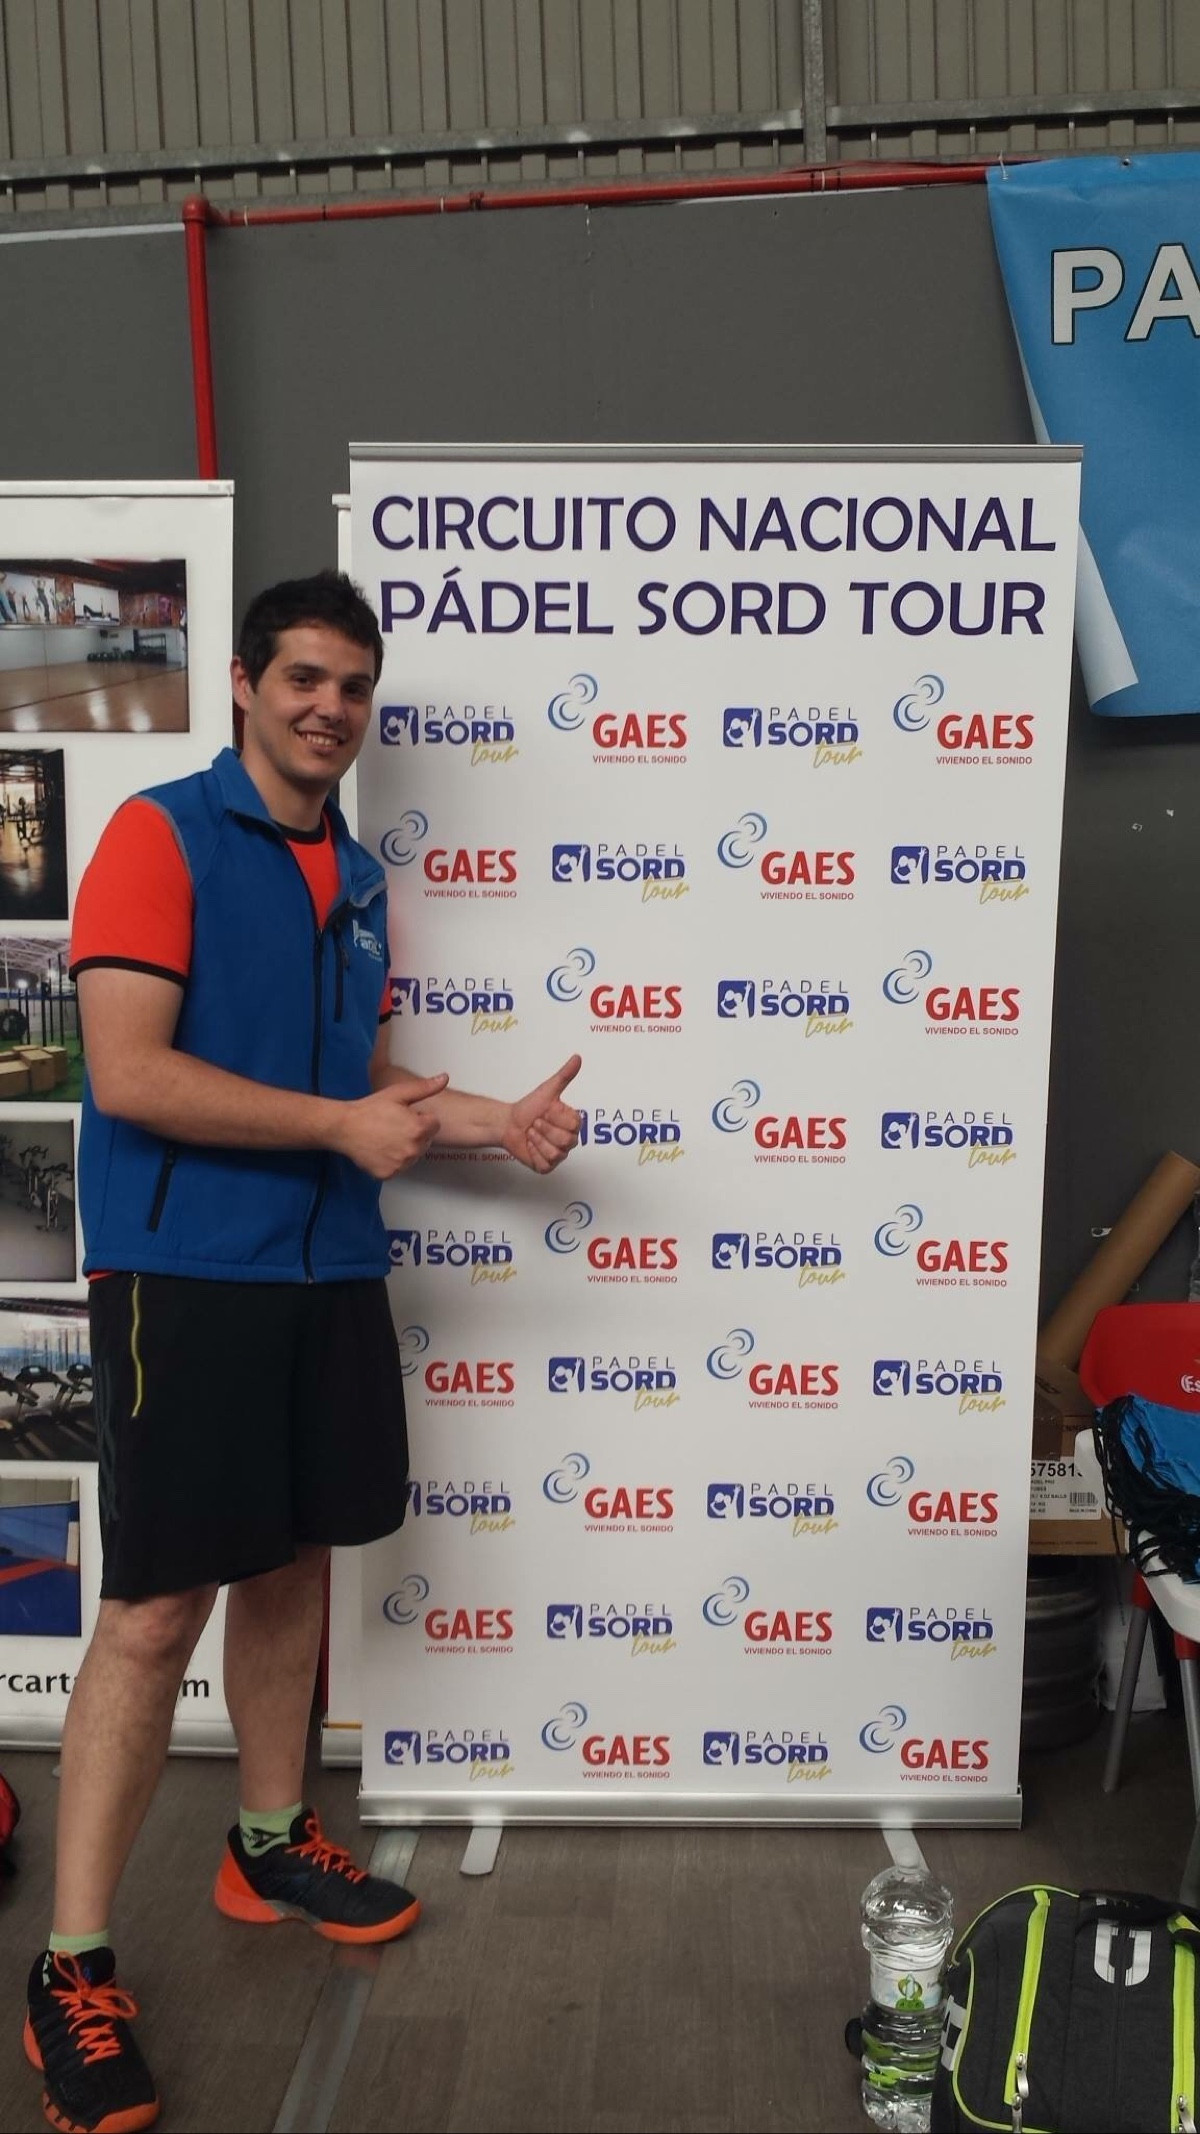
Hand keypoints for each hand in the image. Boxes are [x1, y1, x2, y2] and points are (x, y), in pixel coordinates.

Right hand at [334, 1074, 448, 1178]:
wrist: (345, 1127)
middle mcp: (413, 1149)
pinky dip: (393, 1161)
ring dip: (406, 1148)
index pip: (435, 1125)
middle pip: (426, 1142)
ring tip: (387, 1137)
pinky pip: (399, 1167)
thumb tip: (444, 1078)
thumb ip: (424, 1088)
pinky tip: (381, 1149)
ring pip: (413, 1156)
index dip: (421, 1118)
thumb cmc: (370, 1109)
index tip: (405, 1116)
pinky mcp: (389, 1174)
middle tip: (394, 1126)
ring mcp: (401, 1164)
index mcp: (418, 1128)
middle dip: (415, 1134)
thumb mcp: (398, 1093)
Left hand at [502, 1055, 581, 1173]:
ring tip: (531, 1133)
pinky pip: (545, 1164)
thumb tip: (577, 1058)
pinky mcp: (546, 1166)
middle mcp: (568, 1140)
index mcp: (572, 1123)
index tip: (545, 1111)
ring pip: (556, 1153)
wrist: (508, 1123)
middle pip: (566, 1140)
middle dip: (545, 1129)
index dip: (555, 1117)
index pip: (573, 1125)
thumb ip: (564, 1075)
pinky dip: (533, 1153)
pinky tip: (529, 1145)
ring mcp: (558, 1154)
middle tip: (536, 1123)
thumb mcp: (547, 1090)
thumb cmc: (528, 1107)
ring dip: (537, 1140)